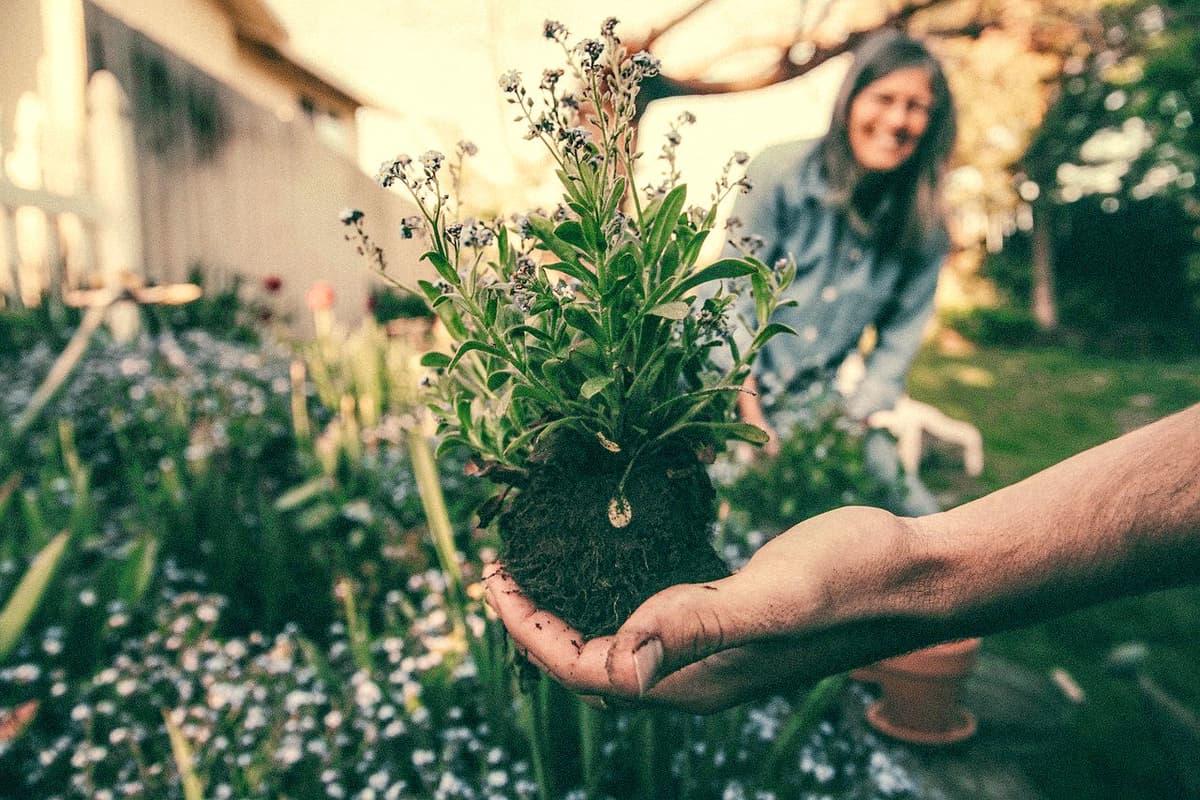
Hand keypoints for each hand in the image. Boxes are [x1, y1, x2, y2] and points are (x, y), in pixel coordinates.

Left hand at [485, 507, 917, 713]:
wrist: (919, 572)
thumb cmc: (856, 581)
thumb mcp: (776, 597)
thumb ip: (699, 625)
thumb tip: (620, 662)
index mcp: (696, 682)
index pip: (586, 671)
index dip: (529, 631)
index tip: (493, 576)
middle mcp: (699, 676)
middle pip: (592, 665)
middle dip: (536, 624)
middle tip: (501, 568)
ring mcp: (717, 651)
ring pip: (619, 643)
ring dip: (571, 611)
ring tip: (537, 567)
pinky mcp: (734, 620)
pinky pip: (654, 618)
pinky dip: (615, 593)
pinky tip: (608, 560)